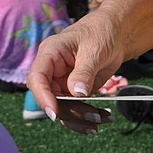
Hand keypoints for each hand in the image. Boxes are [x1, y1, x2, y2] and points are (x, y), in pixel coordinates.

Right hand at [27, 12, 125, 133]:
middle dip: (69, 111)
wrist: (115, 32)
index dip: (43, 97)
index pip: (37, 78)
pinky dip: (86, 117)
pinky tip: (102, 118)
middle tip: (93, 117)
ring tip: (103, 119)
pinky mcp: (72, 91)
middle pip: (50, 98)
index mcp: (50, 54)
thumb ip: (84, 72)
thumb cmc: (101, 32)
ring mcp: (61, 83)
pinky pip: (74, 109)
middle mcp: (52, 71)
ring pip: (61, 108)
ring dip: (79, 118)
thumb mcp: (94, 50)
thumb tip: (77, 94)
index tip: (54, 113)